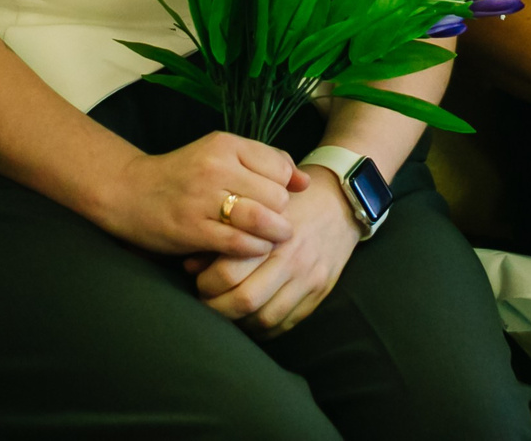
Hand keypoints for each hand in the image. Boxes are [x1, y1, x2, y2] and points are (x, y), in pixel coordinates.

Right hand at [99, 130, 306, 258]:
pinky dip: (253, 249)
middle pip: (276, 195)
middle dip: (281, 213)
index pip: (280, 167)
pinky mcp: (192, 228)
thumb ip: (262, 163)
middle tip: (276, 224)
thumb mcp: (219, 156)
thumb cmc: (182, 176)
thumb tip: (305, 182)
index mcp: (224, 144)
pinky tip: (252, 249)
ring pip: (262, 218)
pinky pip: (239, 243)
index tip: (278, 200)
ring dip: (274, 234)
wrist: (129, 192)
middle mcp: (215, 167)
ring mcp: (202, 198)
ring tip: (273, 238)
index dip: (286, 187)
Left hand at [189, 165, 360, 336]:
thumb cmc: (291, 203)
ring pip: (265, 318)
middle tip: (206, 303)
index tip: (199, 281)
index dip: (207, 284)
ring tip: (226, 313)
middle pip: (245, 300)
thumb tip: (190, 265)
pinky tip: (250, 319)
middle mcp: (292, 259)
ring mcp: (308, 279)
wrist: (340, 203)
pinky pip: (286, 324)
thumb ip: (226, 234)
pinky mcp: (319, 293)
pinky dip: (263, 328)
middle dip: (218, 308)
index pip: (230, 271)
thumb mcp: (259, 206)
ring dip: (240, 322)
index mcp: (272, 234)